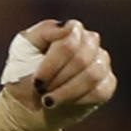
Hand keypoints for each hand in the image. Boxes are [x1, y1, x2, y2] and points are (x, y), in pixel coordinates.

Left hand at [0, 18, 117, 130]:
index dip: (52, 64)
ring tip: (49, 99)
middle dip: (57, 79)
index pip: (70, 42)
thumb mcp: (23, 48)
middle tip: (41, 90)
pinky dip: (78, 100)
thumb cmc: (24, 72)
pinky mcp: (107, 83)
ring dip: (67, 91)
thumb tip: (68, 27)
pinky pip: (101, 91)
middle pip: (81, 59)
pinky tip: (64, 102)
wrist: (27, 103)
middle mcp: (90, 43)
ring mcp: (101, 62)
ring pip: (93, 74)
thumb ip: (44, 31)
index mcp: (71, 30)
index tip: (37, 80)